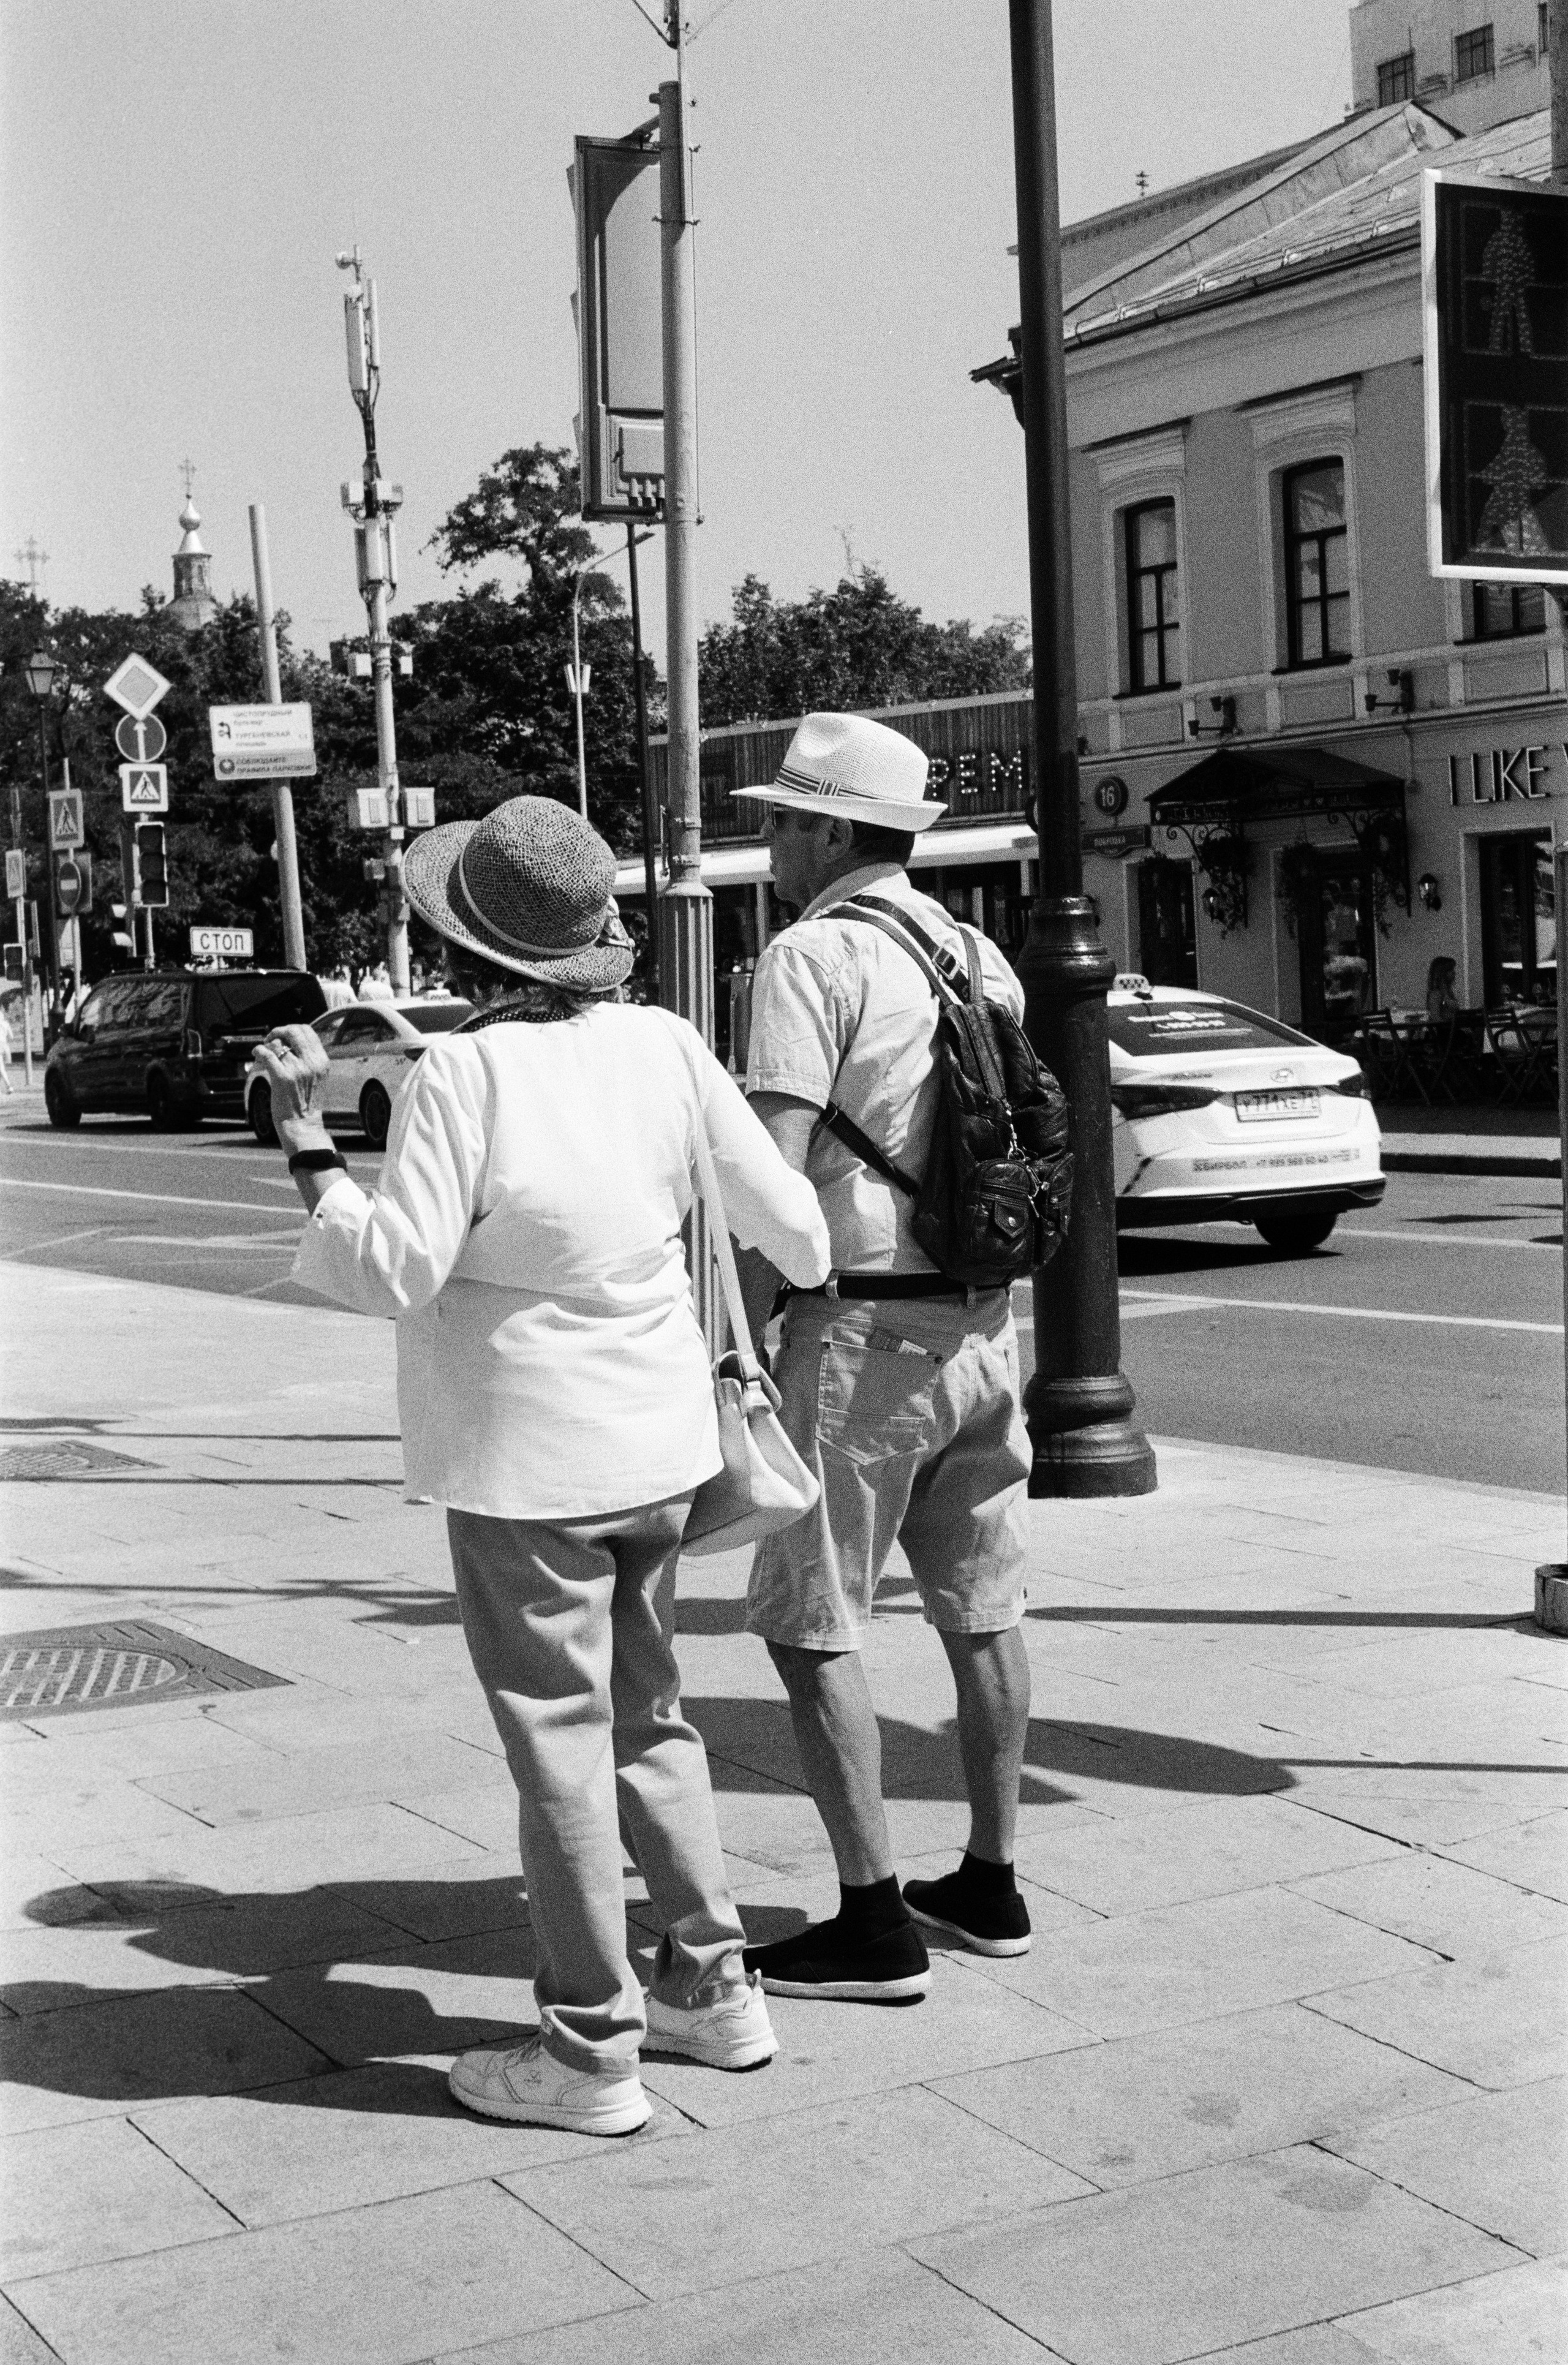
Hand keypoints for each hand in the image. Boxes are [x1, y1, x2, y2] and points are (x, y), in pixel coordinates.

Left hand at [256, 1023, 331, 1152]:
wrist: (302, 1124)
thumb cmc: (305, 1101)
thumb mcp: (315, 1076)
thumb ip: (307, 1057)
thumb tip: (287, 1040)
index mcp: (322, 1061)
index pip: (307, 1030)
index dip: (291, 1029)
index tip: (282, 1036)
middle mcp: (312, 1063)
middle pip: (294, 1031)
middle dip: (278, 1031)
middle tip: (270, 1039)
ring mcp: (297, 1070)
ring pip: (277, 1044)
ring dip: (266, 1046)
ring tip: (263, 1054)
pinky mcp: (282, 1077)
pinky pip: (267, 1054)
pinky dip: (258, 1051)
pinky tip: (256, 1054)